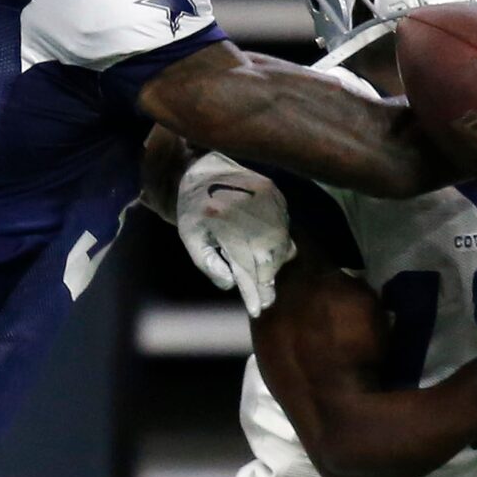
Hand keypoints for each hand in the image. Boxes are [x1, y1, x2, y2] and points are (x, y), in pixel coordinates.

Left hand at [172, 158, 296, 316]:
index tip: (257, 309)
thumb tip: (231, 285)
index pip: (246, 267)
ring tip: (266, 278)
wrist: (204, 167)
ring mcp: (268, 202)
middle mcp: (251, 213)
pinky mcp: (276, 195)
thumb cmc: (194, 208)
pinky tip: (270, 252)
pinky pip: (285, 227)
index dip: (253, 292)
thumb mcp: (191, 238)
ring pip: (281, 245)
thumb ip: (208, 264)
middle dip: (267, 282)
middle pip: (269, 259)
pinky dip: (280, 243)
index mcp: (226, 225)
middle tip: (266, 300)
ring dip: (275, 264)